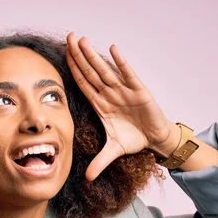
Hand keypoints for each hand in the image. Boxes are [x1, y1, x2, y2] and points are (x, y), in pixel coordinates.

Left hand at [65, 32, 178, 180]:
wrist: (155, 139)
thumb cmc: (134, 138)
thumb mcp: (113, 151)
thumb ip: (99, 162)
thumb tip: (87, 179)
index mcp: (100, 103)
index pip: (82, 83)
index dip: (72, 69)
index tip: (62, 55)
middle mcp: (109, 93)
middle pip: (90, 72)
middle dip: (79, 55)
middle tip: (68, 38)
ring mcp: (123, 90)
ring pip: (105, 70)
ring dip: (93, 56)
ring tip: (82, 40)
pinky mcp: (139, 90)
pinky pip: (128, 74)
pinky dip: (120, 62)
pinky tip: (112, 50)